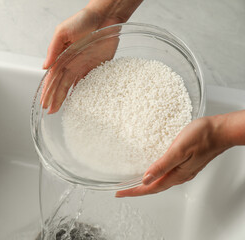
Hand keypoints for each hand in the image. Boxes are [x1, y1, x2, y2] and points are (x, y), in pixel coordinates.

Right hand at [41, 0, 142, 113]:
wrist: (105, 17)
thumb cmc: (83, 20)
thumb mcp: (63, 31)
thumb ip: (53, 48)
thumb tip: (44, 66)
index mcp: (61, 56)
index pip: (52, 77)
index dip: (48, 90)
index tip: (44, 102)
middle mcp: (71, 63)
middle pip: (61, 85)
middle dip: (55, 98)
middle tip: (51, 111)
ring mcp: (83, 66)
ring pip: (72, 86)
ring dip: (66, 98)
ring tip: (60, 110)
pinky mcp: (96, 67)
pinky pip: (88, 83)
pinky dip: (83, 92)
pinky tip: (79, 101)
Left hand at [116, 114, 235, 196]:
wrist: (221, 130)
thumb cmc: (203, 136)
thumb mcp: (178, 150)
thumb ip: (162, 166)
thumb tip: (146, 179)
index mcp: (177, 174)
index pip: (151, 188)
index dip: (134, 191)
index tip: (120, 193)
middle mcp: (180, 175)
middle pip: (154, 187)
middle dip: (137, 189)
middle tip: (122, 189)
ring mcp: (184, 169)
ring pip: (161, 181)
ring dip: (146, 183)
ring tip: (133, 182)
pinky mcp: (186, 162)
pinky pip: (167, 173)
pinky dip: (155, 174)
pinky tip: (152, 169)